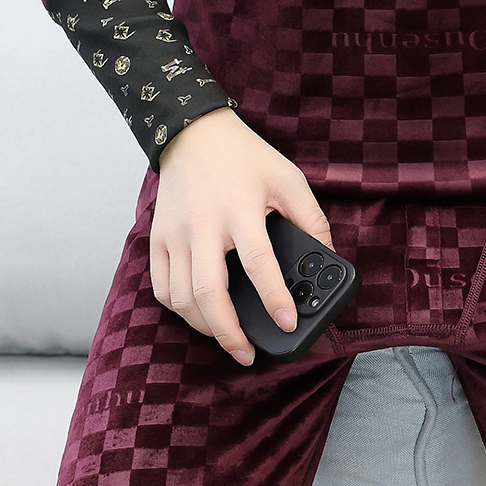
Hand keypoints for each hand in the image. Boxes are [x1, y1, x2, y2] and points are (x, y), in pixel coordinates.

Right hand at [149, 108, 333, 365]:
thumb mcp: (288, 178)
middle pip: (208, 293)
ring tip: (228, 335)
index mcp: (240, 208)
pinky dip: (179, 309)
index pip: (258, 261)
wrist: (193, 132)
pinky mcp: (157, 237)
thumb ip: (311, 219)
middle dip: (229, 333)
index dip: (274, 297)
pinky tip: (199, 314)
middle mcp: (203, 224)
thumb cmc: (245, 157)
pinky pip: (161, 287)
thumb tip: (328, 257)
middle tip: (249, 353)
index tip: (287, 322)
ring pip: (181, 298)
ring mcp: (175, 233)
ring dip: (204, 326)